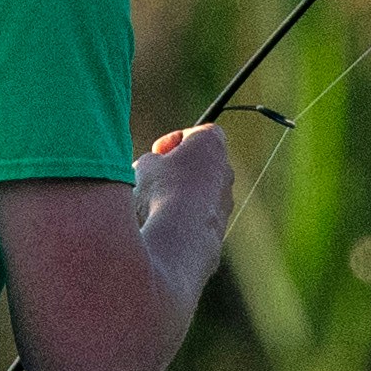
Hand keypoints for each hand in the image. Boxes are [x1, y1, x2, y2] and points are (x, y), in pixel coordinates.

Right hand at [134, 121, 237, 284]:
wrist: (180, 238)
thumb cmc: (161, 192)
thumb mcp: (144, 165)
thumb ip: (151, 159)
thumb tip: (153, 168)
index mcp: (211, 144)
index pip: (197, 133)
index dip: (174, 141)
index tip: (157, 153)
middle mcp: (225, 169)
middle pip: (200, 163)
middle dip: (176, 170)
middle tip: (153, 178)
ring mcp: (226, 200)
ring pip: (200, 192)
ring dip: (179, 195)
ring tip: (151, 206)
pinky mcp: (220, 227)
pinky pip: (199, 217)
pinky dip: (184, 218)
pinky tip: (163, 226)